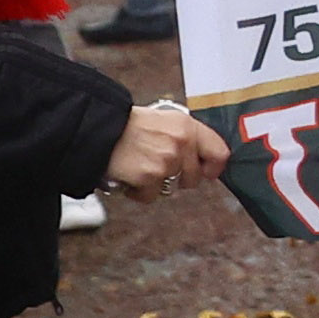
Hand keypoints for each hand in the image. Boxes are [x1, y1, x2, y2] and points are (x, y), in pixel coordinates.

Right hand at [107, 100, 229, 194]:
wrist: (99, 129)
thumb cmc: (128, 125)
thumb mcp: (164, 121)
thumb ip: (186, 137)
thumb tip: (204, 159)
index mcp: (187, 126)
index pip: (219, 153)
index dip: (214, 167)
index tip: (208, 172)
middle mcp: (180, 143)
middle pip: (193, 178)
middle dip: (177, 178)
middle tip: (158, 166)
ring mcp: (166, 161)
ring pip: (171, 189)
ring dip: (156, 184)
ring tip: (141, 166)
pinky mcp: (149, 177)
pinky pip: (150, 197)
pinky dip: (139, 191)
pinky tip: (130, 175)